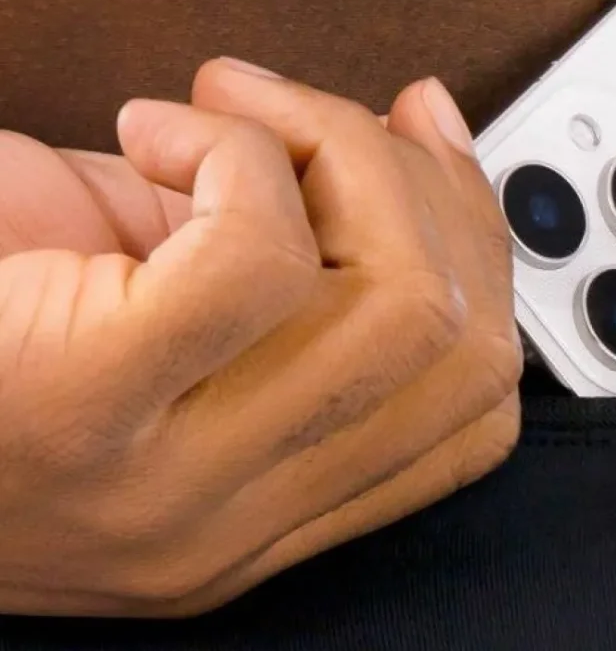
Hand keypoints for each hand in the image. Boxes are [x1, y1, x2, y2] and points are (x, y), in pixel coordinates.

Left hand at [0, 62, 522, 618]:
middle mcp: (233, 530)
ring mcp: (174, 490)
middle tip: (293, 123)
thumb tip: (413, 144)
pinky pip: (257, 253)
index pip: (475, 420)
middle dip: (415, 186)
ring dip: (326, 154)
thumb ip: (267, 289)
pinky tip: (142, 138)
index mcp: (256, 525)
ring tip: (212, 120)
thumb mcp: (132, 336)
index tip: (415, 145)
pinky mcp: (95, 405)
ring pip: (392, 302)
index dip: (484, 256)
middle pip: (461, 351)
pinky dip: (225, 152)